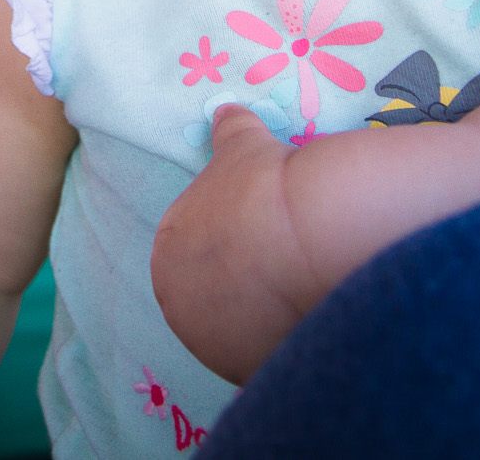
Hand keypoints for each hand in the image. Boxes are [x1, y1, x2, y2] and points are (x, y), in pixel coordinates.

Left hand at [151, 104, 310, 384]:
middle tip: (281, 263)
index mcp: (168, 253)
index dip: (228, 242)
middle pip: (213, 296)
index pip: (190, 253)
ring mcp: (214, 345)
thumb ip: (229, 131)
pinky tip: (311, 316)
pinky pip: (270, 356)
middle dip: (241, 283)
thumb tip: (226, 110)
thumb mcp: (243, 147)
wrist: (311, 232)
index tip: (259, 235)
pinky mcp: (255, 370)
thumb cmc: (265, 187)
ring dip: (263, 317)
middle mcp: (180, 306)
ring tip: (299, 289)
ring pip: (241, 332)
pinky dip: (287, 340)